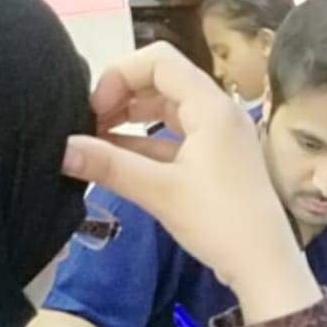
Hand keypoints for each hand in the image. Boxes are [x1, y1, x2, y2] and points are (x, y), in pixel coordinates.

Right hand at [61, 43, 318, 322]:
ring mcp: (219, 137)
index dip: (119, 76)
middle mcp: (218, 112)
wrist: (265, 265)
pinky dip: (146, 145)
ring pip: (168, 112)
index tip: (95, 110)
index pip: (158, 60)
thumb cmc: (219, 221)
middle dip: (121, 97)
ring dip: (131, 121)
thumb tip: (61, 150)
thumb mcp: (160, 192)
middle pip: (162, 82)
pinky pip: (176, 139)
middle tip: (88, 126)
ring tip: (96, 142)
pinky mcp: (217, 162)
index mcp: (211, 106)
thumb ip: (109, 166)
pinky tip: (117, 161)